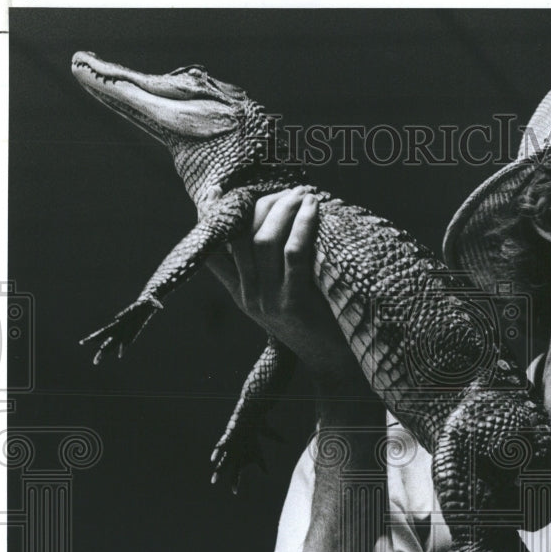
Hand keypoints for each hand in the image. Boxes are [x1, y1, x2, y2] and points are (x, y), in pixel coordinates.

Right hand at [206, 186, 361, 385]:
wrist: (336, 363)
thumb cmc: (317, 322)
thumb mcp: (284, 296)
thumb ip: (272, 268)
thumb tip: (275, 221)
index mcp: (242, 294)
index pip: (214, 251)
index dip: (216, 219)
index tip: (224, 191)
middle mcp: (249, 297)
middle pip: (241, 236)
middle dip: (263, 205)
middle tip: (289, 189)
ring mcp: (269, 301)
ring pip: (264, 240)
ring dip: (284, 209)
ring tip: (303, 193)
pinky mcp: (294, 302)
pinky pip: (293, 253)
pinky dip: (303, 225)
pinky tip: (314, 209)